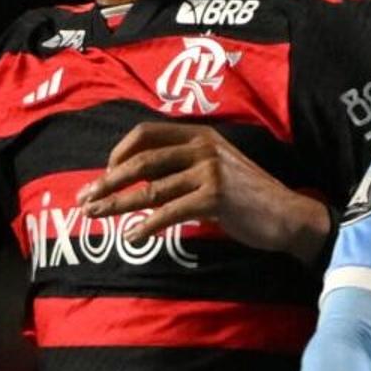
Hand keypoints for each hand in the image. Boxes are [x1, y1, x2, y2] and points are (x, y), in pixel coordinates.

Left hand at [78, 124, 328, 261]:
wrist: (286, 215)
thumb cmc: (247, 197)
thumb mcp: (216, 168)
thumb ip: (183, 167)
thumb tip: (141, 180)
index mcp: (198, 135)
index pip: (146, 133)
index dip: (119, 152)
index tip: (104, 174)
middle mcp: (201, 147)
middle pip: (141, 161)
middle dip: (107, 181)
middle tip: (84, 199)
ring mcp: (208, 171)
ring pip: (151, 189)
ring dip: (118, 204)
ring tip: (96, 216)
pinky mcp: (214, 198)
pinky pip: (170, 212)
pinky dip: (148, 225)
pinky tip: (133, 236)